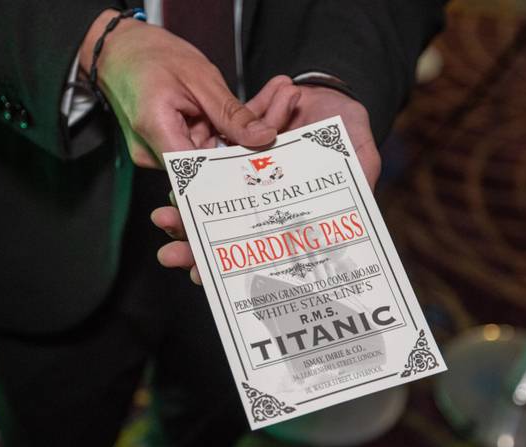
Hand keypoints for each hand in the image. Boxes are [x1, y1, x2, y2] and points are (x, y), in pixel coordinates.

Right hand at [79, 10, 298, 164]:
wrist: (119, 49)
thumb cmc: (150, 56)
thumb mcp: (199, 78)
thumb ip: (231, 114)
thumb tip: (264, 138)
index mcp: (158, 134)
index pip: (204, 175)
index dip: (240, 171)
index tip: (275, 156)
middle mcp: (158, 153)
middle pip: (217, 162)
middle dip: (257, 137)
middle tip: (290, 102)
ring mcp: (167, 152)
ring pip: (219, 151)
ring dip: (250, 127)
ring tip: (283, 94)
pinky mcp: (177, 145)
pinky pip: (211, 142)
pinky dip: (234, 125)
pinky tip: (265, 102)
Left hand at [152, 81, 379, 284]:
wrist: (329, 90)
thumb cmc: (351, 132)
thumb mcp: (361, 160)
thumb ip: (358, 184)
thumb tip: (350, 218)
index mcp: (289, 212)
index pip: (256, 247)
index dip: (231, 265)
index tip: (202, 278)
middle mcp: (262, 199)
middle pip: (223, 229)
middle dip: (198, 241)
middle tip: (169, 255)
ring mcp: (246, 174)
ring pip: (208, 199)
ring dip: (183, 208)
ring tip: (164, 217)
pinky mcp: (233, 147)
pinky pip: (210, 160)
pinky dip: (193, 172)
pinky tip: (175, 183)